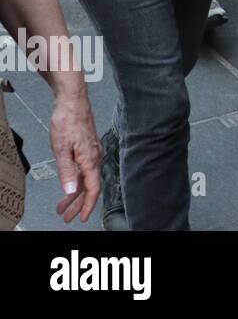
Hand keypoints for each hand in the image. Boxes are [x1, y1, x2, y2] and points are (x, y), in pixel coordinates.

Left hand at [48, 86, 99, 223]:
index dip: (87, 205)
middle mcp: (95, 157)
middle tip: (67, 217)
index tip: (81, 217)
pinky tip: (70, 183)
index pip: (93, 188)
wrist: (72, 101)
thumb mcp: (61, 148)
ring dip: (75, 194)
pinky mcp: (88, 148)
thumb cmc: (68, 120)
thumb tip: (71, 190)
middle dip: (78, 204)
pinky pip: (85, 170)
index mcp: (90, 159)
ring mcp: (92, 152)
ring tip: (63, 205)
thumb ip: (67, 171)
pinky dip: (77, 181)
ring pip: (87, 179)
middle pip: (89, 186)